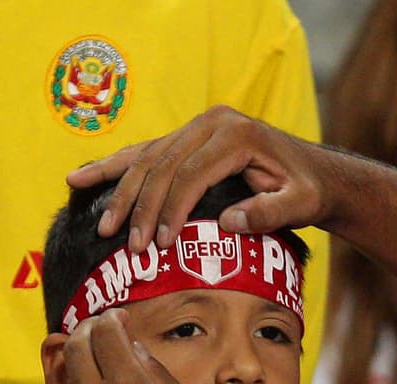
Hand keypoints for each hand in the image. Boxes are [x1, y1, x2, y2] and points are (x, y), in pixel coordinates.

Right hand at [65, 105, 331, 253]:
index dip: (172, 210)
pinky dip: (115, 168)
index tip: (160, 245)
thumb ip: (269, 214)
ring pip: (147, 158)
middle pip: (163, 166)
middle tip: (129, 247)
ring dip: (120, 193)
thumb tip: (227, 224)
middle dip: (142, 208)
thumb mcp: (300, 205)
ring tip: (101, 226)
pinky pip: (145, 152)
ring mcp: (197, 127)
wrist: (315, 173)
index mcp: (236, 135)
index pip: (190, 174)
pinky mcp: (187, 137)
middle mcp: (212, 123)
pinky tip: (81, 179)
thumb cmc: (308, 191)